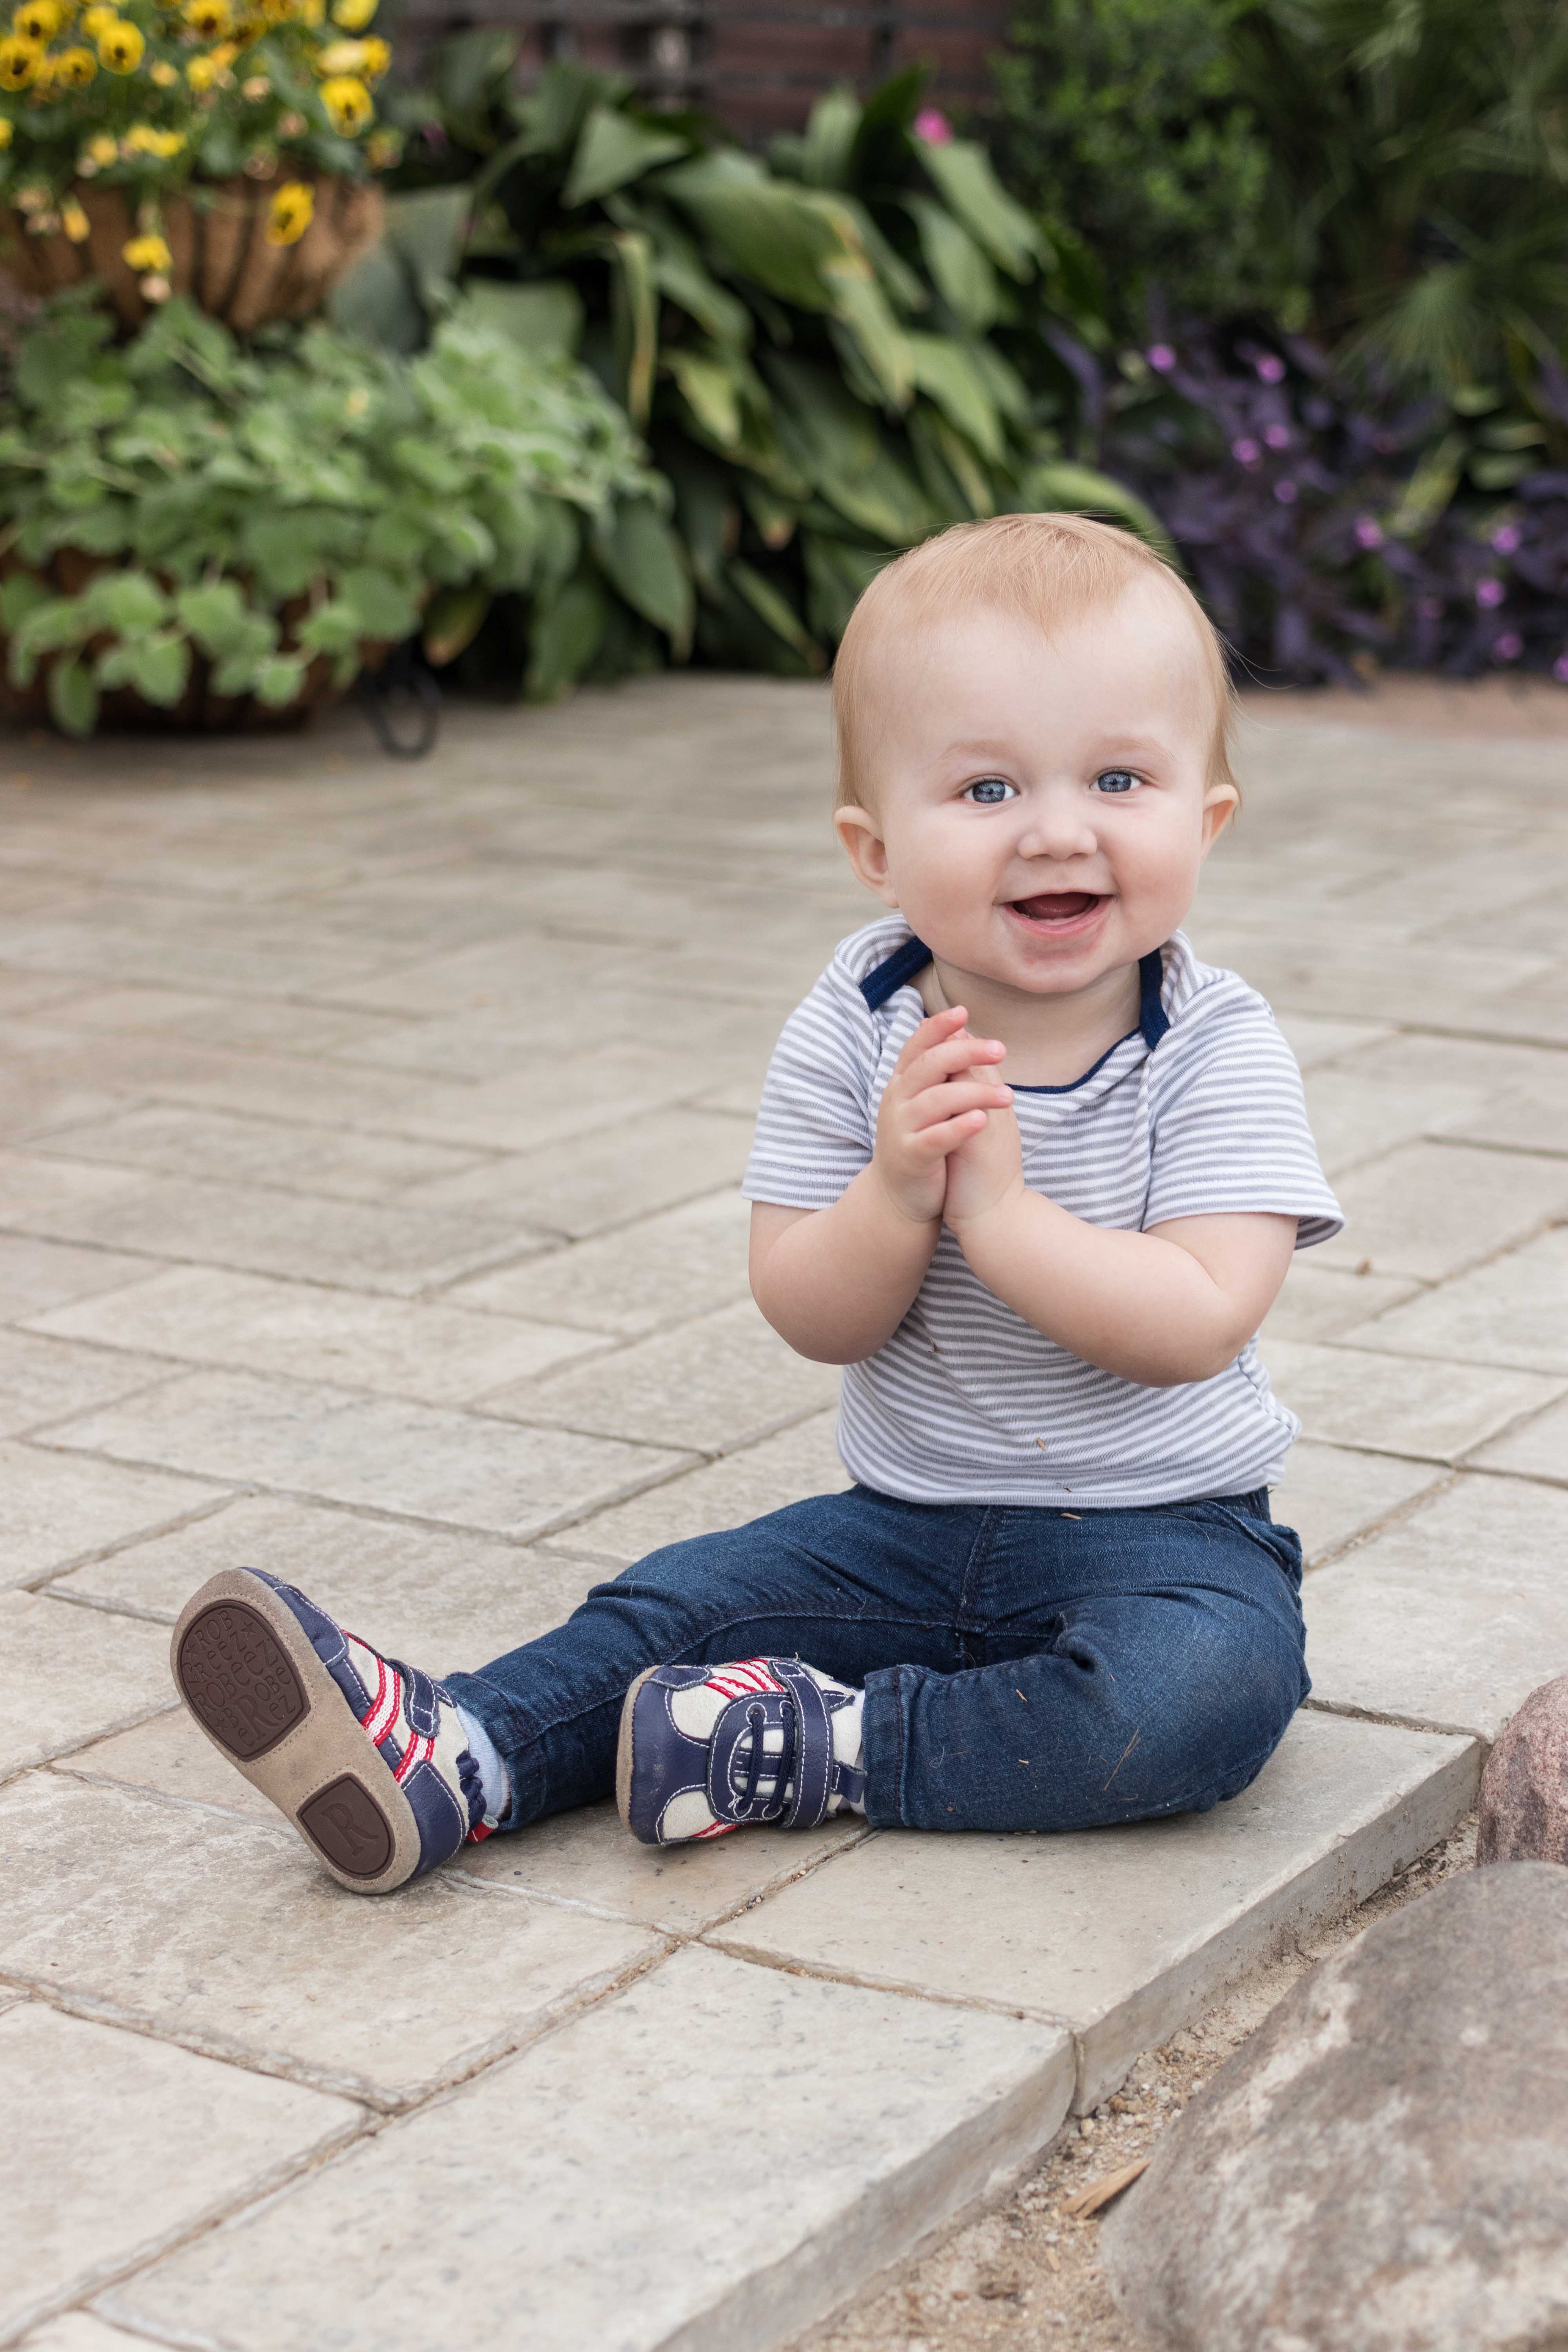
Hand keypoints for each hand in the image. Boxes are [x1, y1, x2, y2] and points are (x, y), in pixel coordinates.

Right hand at [872, 1005, 1011, 1224]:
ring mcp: (901, 1128)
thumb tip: (962, 1033)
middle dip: (965, 1053)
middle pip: (929, 1066)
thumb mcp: (929, 1103)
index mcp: (903, 1082)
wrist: (901, 1197)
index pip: (917, 1046)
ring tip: (1008, 1096)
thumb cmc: (924, 1141)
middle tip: (1000, 1050)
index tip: (963, 1012)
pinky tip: (981, 1120)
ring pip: (936, 1101)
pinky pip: (935, 1138)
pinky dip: (958, 1128)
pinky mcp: (911, 1157)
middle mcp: (896, 1100)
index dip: (938, 1027)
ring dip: (974, 1094)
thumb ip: (942, 1073)